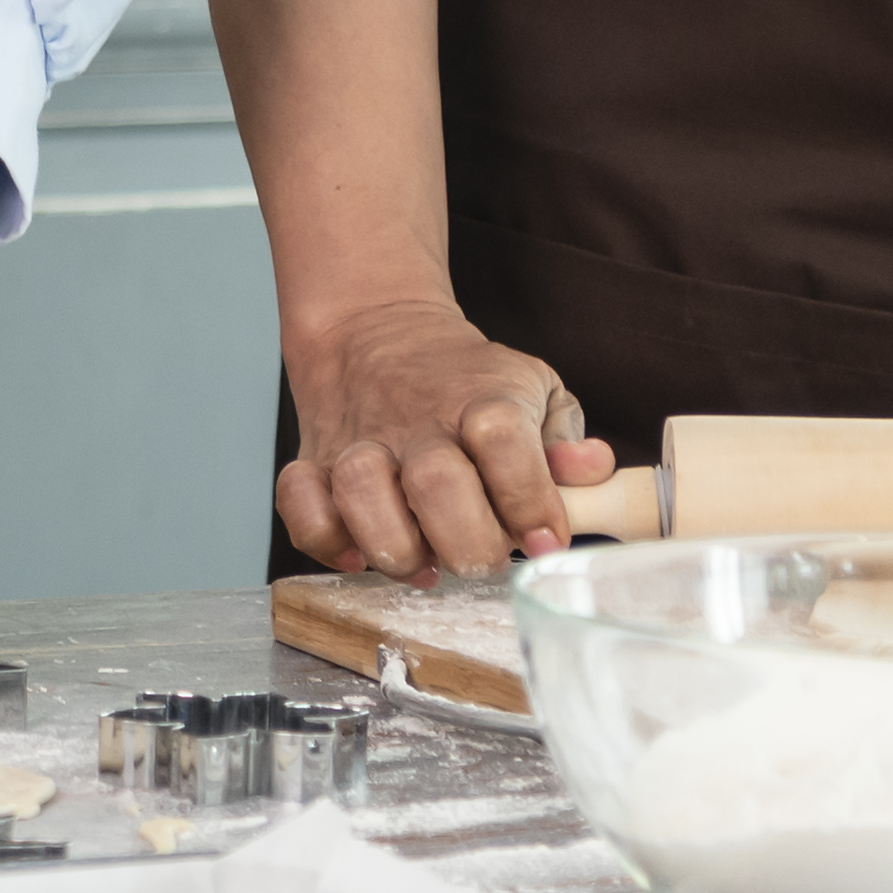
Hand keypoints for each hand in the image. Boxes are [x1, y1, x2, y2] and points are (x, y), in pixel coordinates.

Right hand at [274, 296, 613, 580]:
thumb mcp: (532, 389)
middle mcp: (417, 420)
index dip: (530, 500)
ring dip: (396, 547)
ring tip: (425, 562)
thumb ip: (564, 439)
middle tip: (485, 556)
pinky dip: (324, 537)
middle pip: (436, 482)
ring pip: (362, 493)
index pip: (503, 441)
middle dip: (468, 542)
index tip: (547, 539)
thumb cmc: (466, 380)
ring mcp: (361, 440)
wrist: (375, 330)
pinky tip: (359, 551)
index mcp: (481, 398)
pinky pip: (300, 502)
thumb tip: (592, 471)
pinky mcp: (315, 460)